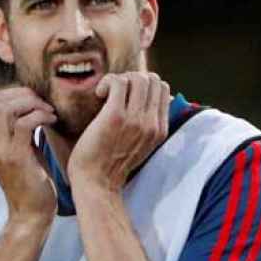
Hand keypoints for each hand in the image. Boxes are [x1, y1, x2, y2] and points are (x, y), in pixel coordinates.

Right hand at [0, 87, 58, 222]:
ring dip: (32, 104)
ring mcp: (0, 149)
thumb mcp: (25, 150)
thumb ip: (23, 130)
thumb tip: (35, 107)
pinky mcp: (15, 157)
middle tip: (45, 104)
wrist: (31, 214)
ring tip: (49, 112)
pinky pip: (24, 124)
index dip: (16, 93)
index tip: (37, 101)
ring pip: (7, 108)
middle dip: (24, 95)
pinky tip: (52, 121)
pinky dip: (40, 116)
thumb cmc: (33, 183)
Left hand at [69, 72, 169, 193]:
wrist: (96, 183)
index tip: (127, 96)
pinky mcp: (115, 116)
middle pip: (153, 80)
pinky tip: (99, 95)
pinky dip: (107, 82)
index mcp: (159, 130)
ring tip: (107, 94)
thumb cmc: (111, 165)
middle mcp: (151, 123)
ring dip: (120, 79)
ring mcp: (135, 119)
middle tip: (116, 93)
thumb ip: (147, 126)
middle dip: (133, 79)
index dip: (144, 85)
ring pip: (138, 78)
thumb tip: (150, 101)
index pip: (163, 89)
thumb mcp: (140, 146)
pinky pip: (118, 81)